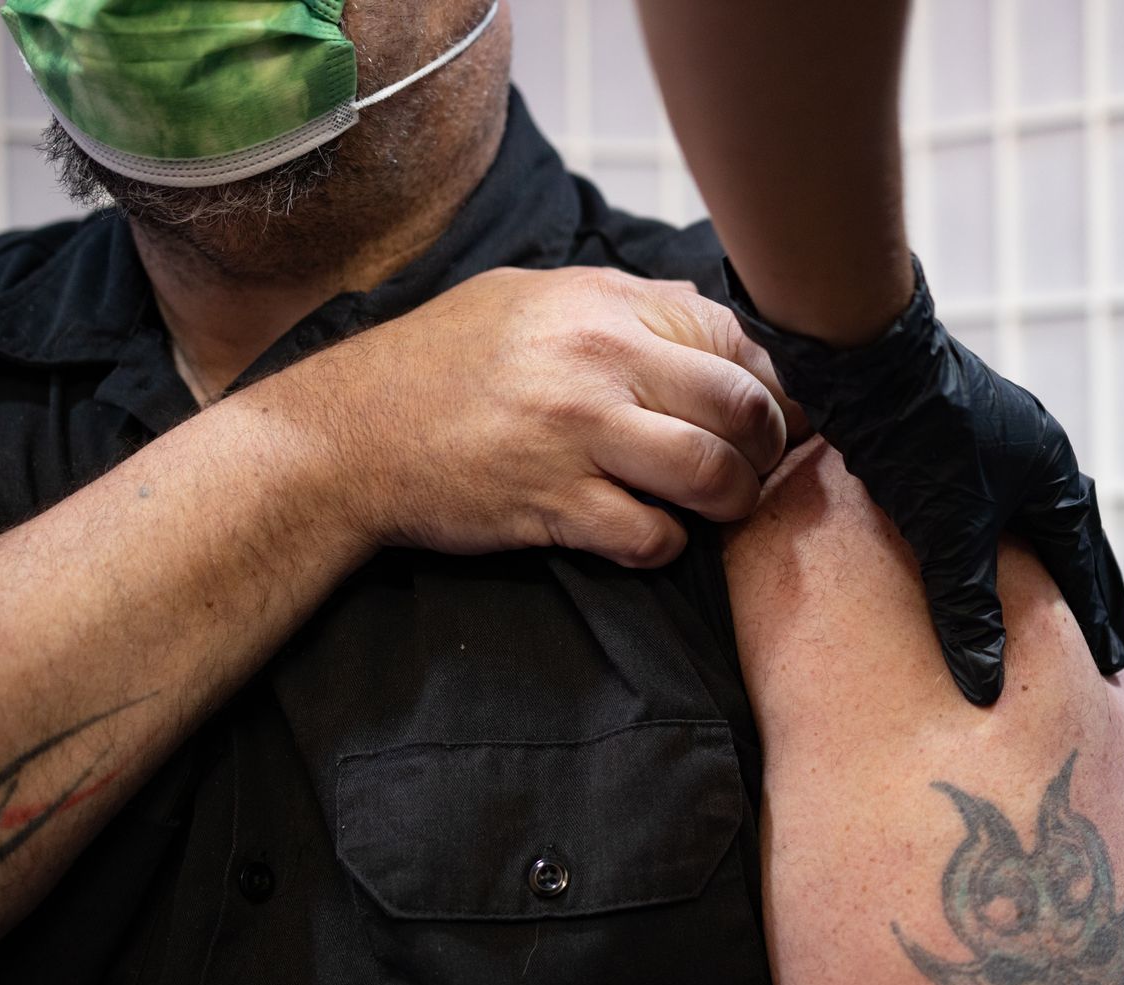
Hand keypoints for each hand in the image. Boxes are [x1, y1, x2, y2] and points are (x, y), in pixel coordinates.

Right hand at [268, 266, 791, 566]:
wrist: (348, 434)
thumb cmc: (440, 364)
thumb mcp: (529, 298)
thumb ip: (624, 303)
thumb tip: (705, 311)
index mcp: (602, 303)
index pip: (736, 338)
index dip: (774, 384)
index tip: (775, 414)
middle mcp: (599, 359)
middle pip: (744, 406)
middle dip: (768, 448)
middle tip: (756, 468)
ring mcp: (577, 433)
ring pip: (712, 474)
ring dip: (731, 503)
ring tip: (717, 508)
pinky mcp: (553, 502)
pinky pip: (651, 536)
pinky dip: (664, 546)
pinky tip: (648, 536)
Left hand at [727, 256, 1123, 704]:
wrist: (866, 358)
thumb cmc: (920, 441)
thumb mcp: (949, 536)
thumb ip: (968, 610)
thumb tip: (987, 685)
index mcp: (1054, 473)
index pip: (1084, 563)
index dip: (1098, 617)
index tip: (1114, 664)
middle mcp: (1036, 452)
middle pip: (1073, 537)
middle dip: (1088, 594)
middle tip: (1110, 646)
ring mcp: (998, 438)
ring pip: (1032, 516)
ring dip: (1044, 562)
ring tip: (1053, 608)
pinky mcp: (955, 434)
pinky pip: (992, 502)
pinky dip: (1000, 538)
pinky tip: (985, 556)